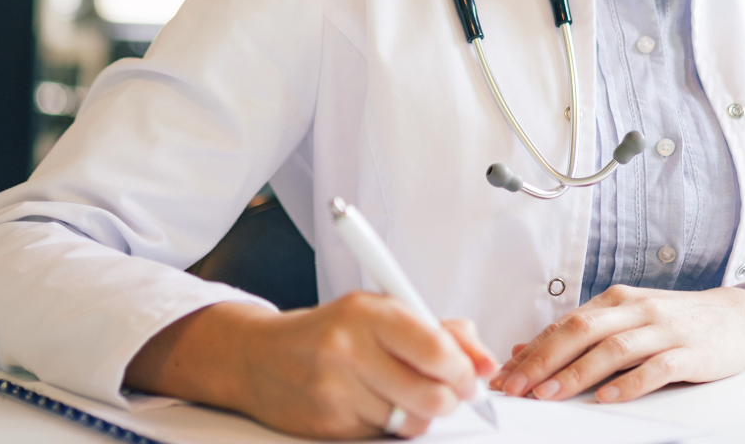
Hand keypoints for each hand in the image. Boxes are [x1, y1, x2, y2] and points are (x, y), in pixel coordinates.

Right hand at [124, 294, 494, 438]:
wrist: (259, 357)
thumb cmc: (331, 331)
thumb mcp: (382, 313)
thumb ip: (439, 330)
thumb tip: (485, 360)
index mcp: (368, 312)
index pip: (434, 347)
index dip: (463, 368)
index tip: (472, 375)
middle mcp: (349, 349)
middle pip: (431, 395)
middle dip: (450, 399)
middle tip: (451, 393)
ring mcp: (336, 390)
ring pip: (411, 422)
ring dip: (420, 414)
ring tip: (405, 395)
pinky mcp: (328, 425)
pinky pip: (382, 435)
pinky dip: (389, 426)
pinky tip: (374, 404)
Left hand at [489, 285, 744, 403]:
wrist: (735, 316)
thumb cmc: (674, 322)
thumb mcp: (626, 319)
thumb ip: (580, 334)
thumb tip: (527, 349)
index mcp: (617, 300)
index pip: (566, 323)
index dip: (534, 351)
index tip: (507, 376)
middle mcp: (637, 309)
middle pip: (582, 330)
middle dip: (545, 360)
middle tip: (518, 387)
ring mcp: (664, 329)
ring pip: (614, 348)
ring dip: (578, 373)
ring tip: (551, 395)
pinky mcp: (690, 352)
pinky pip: (656, 368)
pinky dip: (629, 384)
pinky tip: (608, 397)